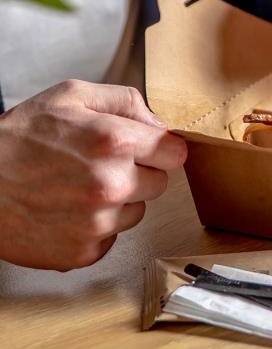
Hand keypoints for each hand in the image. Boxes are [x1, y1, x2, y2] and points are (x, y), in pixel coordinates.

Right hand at [0, 81, 186, 270]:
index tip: (147, 149)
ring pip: (136, 212)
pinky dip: (95, 228)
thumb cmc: (19, 137)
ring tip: (79, 186)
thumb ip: (127, 102)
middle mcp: (112, 185)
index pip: (175, 153)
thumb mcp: (73, 95)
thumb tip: (159, 124)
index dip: (161, 148)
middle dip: (140, 172)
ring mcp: (97, 223)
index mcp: (116, 142)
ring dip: (118, 201)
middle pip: (160, 183)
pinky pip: (110, 238)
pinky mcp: (81, 253)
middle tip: (102, 164)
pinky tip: (68, 209)